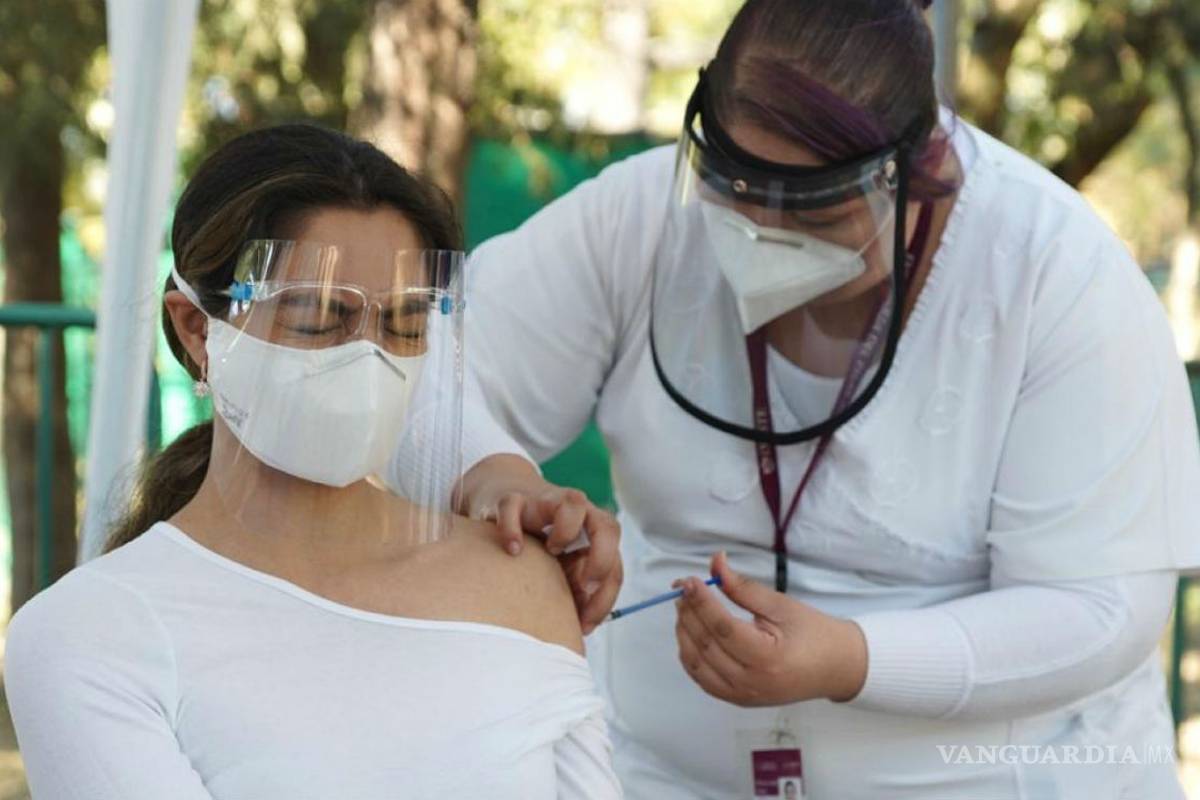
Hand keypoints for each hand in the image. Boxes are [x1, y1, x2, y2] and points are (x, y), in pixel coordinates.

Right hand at [458, 454, 622, 635]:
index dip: (605, 596)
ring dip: (567, 531)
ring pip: (573, 502)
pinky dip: (514, 529)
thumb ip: (573, 589)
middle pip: (608, 526)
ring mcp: (546, 503)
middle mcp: (577, 514)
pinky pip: (515, 507)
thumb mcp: (560, 566)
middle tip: (585, 586)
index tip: (586, 622)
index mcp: (593, 533)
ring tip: (550, 553)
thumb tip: (582, 625)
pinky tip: (514, 551)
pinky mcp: (513, 499)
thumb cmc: (538, 538)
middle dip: (602, 560)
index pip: (615, 564)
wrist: (505, 495)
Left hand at [673, 552, 866, 706]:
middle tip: (682, 588)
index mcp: (768, 657)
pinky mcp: (738, 700)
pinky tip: (689, 634)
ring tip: (684, 607)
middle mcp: (752, 682)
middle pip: (706, 645)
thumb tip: (715, 563)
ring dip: (684, 634)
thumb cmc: (813, 632)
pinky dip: (690, 657)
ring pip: (698, 664)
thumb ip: (744, 587)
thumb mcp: (782, 605)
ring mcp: (743, 695)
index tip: (688, 581)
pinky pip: (704, 680)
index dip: (701, 602)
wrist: (835, 668)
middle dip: (689, 613)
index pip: (722, 628)